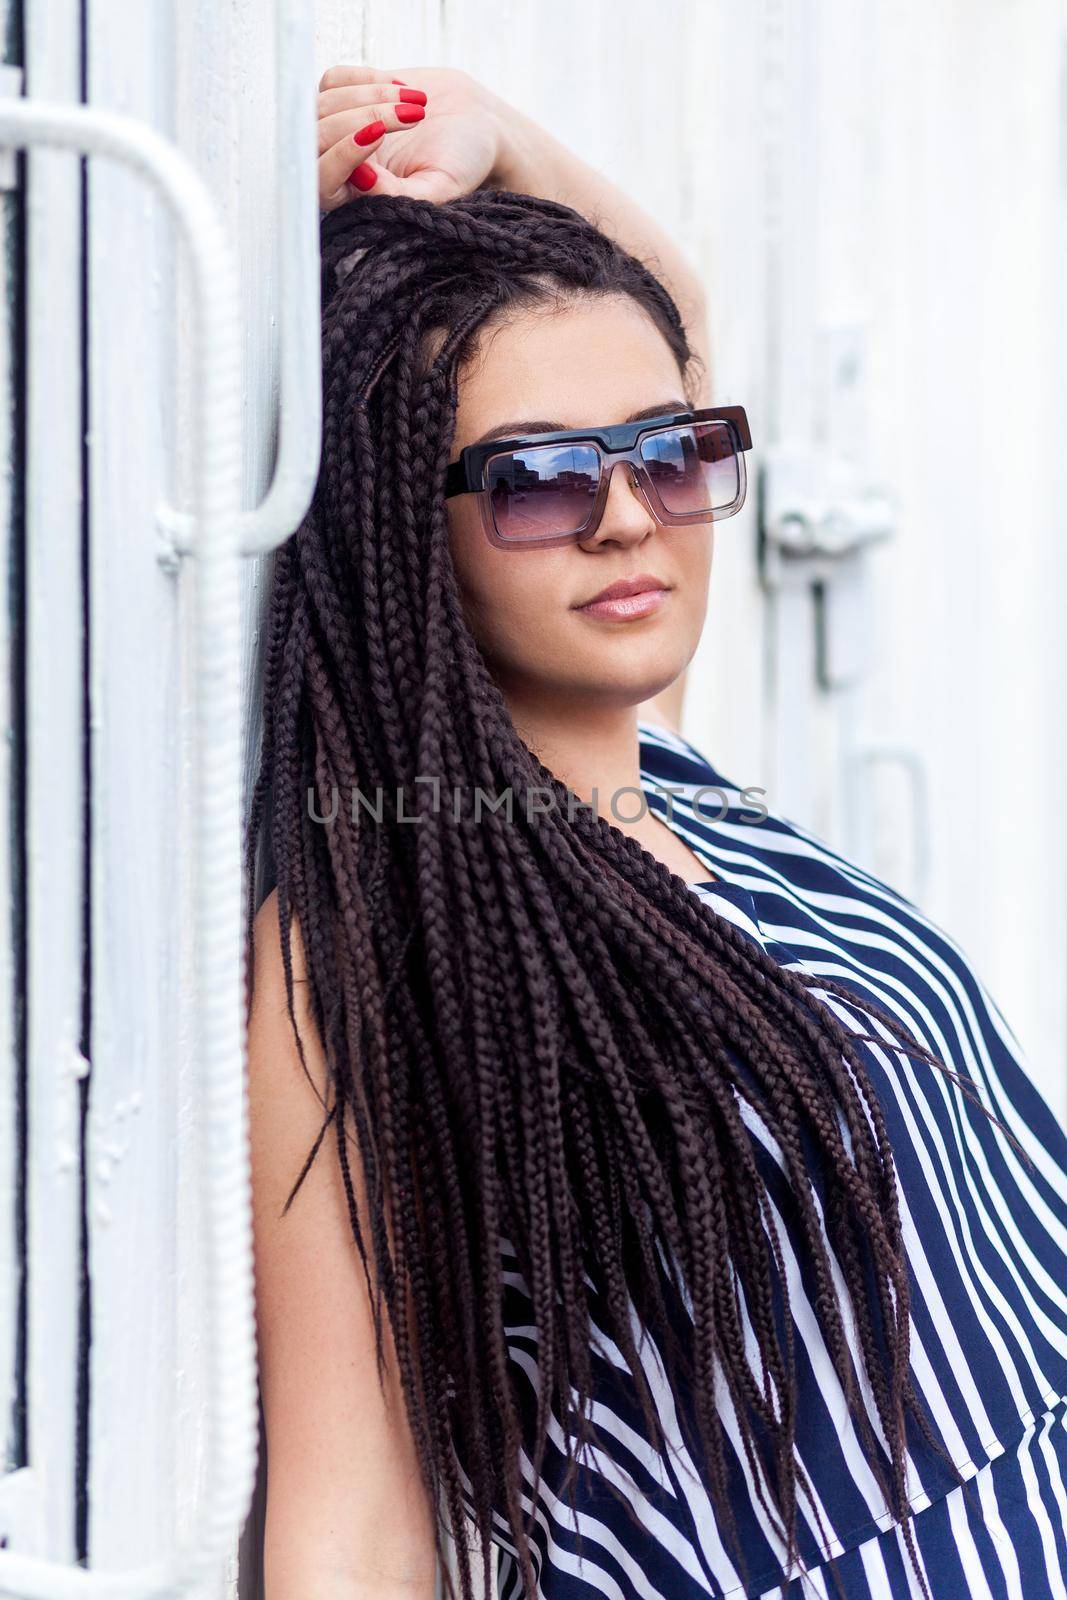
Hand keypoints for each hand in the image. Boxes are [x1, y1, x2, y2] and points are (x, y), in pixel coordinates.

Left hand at [317, 64, 510, 209]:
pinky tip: (401, 88)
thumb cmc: (462, 164)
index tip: (379, 135)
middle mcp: (338, 165)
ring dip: (371, 96)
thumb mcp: (438, 187)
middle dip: (362, 119)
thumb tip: (359, 180)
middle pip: (317, 137)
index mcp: (354, 198)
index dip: (342, 154)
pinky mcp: (343, 96)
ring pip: (324, 104)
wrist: (477, 124)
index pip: (319, 180)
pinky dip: (367, 78)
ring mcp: (338, 128)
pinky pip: (333, 79)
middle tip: (412, 116)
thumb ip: (399, 195)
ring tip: (416, 103)